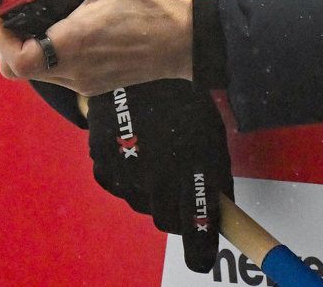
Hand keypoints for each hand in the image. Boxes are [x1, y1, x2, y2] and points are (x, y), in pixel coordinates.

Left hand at [0, 0, 193, 95]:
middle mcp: (74, 68)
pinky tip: (74, 31)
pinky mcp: (93, 85)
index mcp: (73, 41)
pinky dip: (55, 55)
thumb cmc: (149, 6)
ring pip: (39, 73)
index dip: (3, 38)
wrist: (181, 41)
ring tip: (53, 19)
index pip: (18, 58)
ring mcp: (83, 81)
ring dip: (35, 48)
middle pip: (20, 69)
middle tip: (24, 16)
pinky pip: (59, 74)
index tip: (8, 14)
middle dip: (14, 41)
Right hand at [87, 80, 231, 272]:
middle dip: (176, 208)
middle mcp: (158, 171)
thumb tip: (219, 215)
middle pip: (166, 219)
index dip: (200, 246)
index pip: (196, 222)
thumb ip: (215, 178)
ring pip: (141, 203)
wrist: (140, 61)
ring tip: (157, 150)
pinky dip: (128, 175)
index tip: (202, 260)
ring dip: (151, 189)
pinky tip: (136, 146)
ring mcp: (126, 168)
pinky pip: (118, 186)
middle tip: (180, 180)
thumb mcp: (210, 134)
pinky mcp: (102, 161)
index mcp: (193, 162)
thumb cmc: (184, 98)